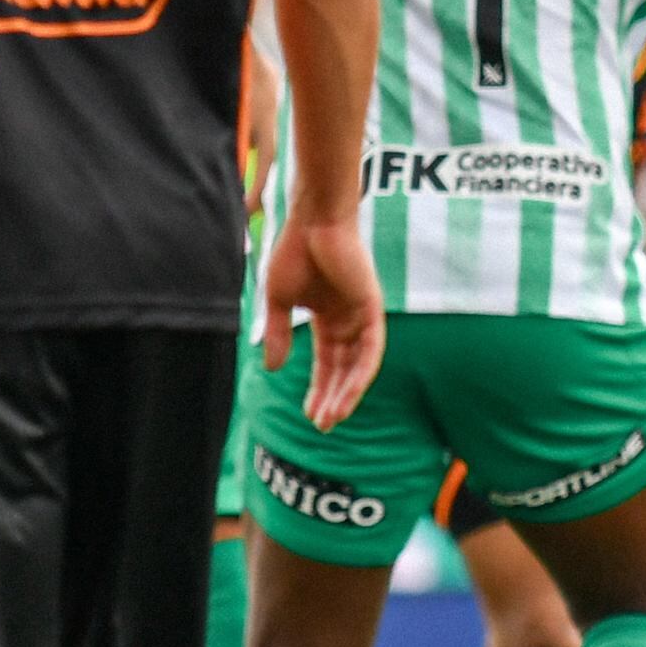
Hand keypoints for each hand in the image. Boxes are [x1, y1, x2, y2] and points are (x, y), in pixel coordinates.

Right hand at [262, 214, 385, 430]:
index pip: (327, 362)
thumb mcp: (280, 301)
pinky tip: (347, 396)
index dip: (318, 388)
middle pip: (343, 369)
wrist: (313, 221)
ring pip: (358, 366)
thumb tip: (272, 369)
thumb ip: (277, 333)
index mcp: (328, 317)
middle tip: (321, 426)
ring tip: (331, 419)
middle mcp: (349, 319)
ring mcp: (363, 315)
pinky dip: (360, 375)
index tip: (309, 414)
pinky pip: (370, 351)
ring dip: (346, 394)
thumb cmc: (295, 251)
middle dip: (332, 398)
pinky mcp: (373, 309)